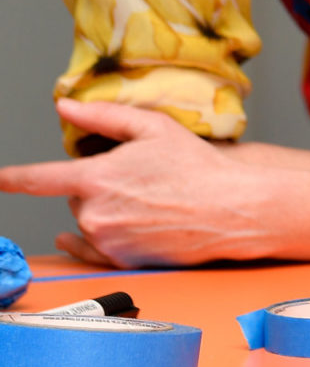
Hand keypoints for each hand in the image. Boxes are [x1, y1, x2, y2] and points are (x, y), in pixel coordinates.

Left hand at [0, 99, 276, 267]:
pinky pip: (91, 247)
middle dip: (96, 184)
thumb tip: (67, 106)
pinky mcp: (120, 259)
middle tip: (138, 177)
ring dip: (104, 209)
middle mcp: (94, 213)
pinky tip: (119, 226)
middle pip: (75, 195)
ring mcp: (105, 240)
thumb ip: (104, 116)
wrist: (231, 208)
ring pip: (87, 219)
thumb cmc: (198, 166)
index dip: (12, 178)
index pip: (38, 179)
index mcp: (96, 178)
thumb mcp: (154, 128)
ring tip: (148, 200)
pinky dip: (98, 236)